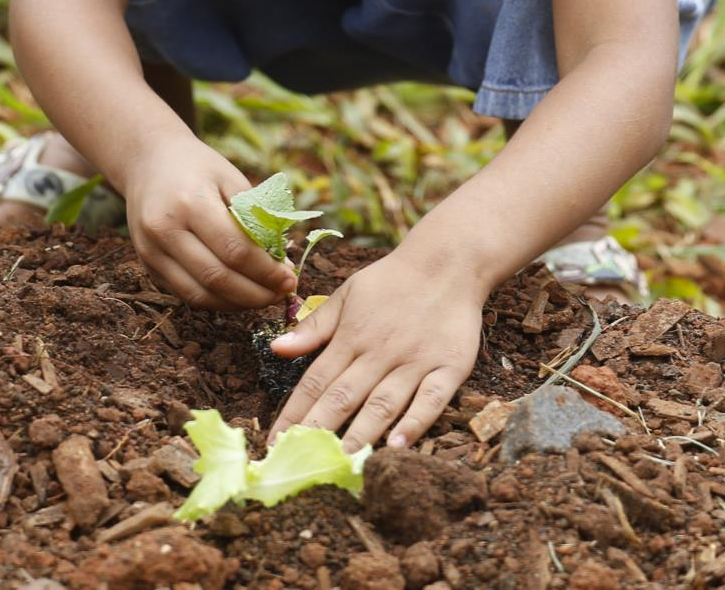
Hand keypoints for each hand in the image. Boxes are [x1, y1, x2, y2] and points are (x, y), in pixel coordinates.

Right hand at [122, 140, 295, 310]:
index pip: (235, 249)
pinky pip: (185, 294)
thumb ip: (254, 217)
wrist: (147, 162)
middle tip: (281, 293)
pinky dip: (216, 301)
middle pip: (216, 277)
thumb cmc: (197, 166)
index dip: (266, 271)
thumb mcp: (230, 177)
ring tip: (264, 297)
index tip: (290, 279)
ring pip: (199, 295)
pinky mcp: (148, 267)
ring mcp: (151, 252)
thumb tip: (281, 263)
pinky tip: (238, 295)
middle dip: (255, 293)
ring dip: (236, 304)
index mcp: (190, 202)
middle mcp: (165, 230)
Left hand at [267, 246, 482, 450]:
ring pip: (383, 403)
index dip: (293, 413)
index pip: (316, 381)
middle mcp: (380, 352)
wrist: (448, 260)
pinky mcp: (449, 366)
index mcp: (352, 336)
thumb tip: (275, 349)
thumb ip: (314, 326)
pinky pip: (432, 399)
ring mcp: (416, 361)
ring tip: (342, 462)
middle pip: (344, 397)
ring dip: (361, 434)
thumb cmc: (393, 280)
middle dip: (319, 431)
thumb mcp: (348, 294)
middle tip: (301, 464)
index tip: (274, 442)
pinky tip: (398, 445)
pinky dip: (415, 422)